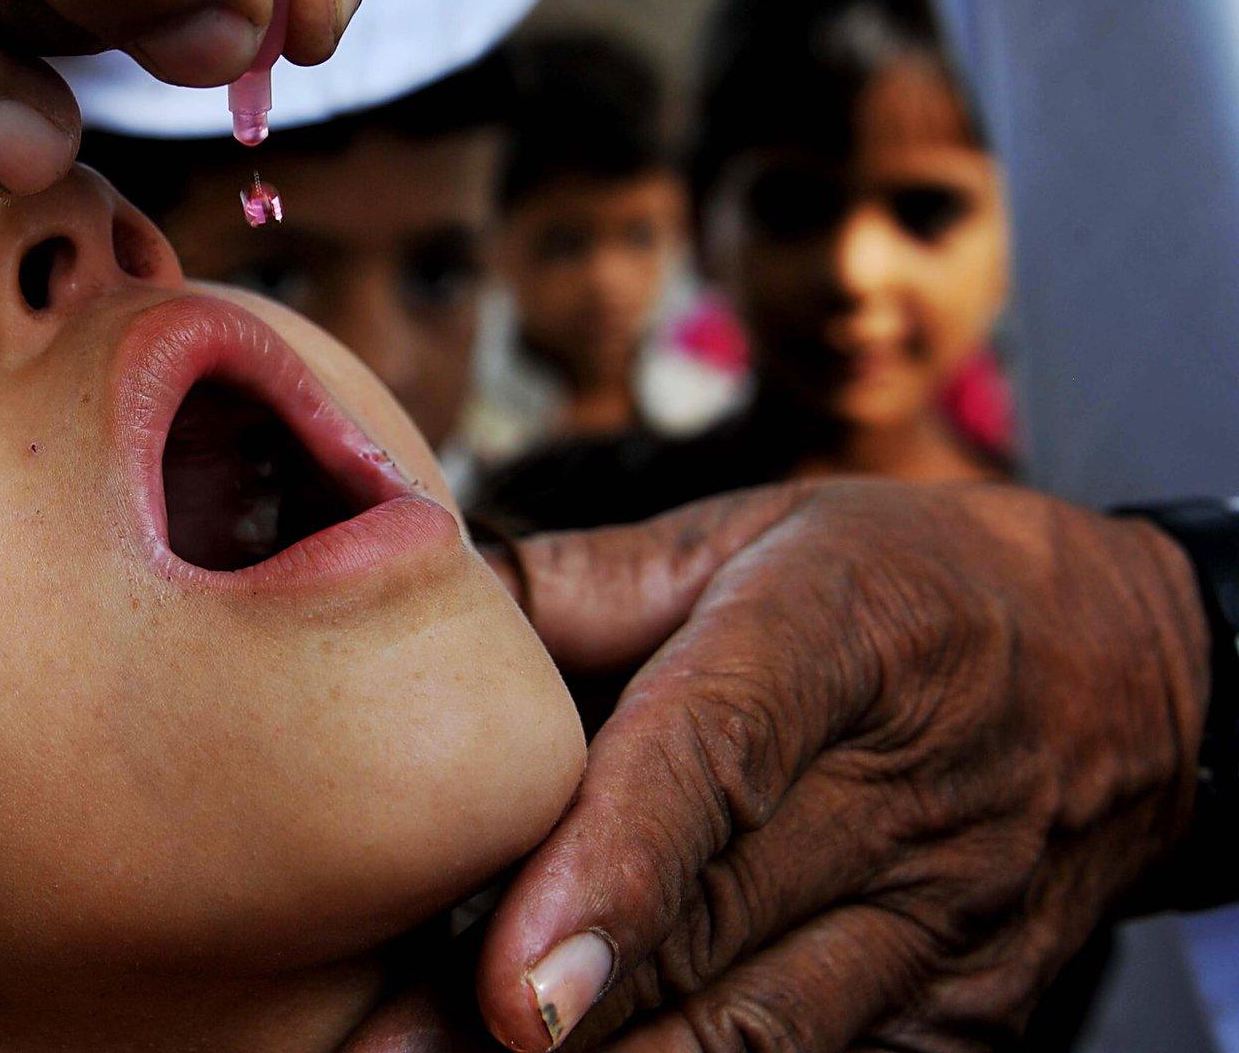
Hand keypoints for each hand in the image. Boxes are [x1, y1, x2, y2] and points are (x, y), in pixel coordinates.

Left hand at [476, 480, 1211, 1051]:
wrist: (1135, 673)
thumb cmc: (907, 589)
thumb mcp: (756, 535)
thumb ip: (582, 581)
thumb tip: (422, 599)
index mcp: (833, 638)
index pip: (716, 757)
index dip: (615, 872)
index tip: (517, 979)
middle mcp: (902, 791)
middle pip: (720, 921)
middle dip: (563, 1007)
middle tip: (400, 1052)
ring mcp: (947, 917)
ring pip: (770, 1028)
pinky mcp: (971, 1009)